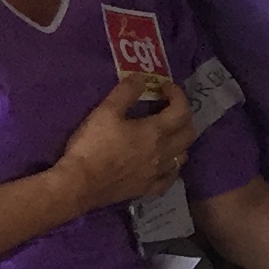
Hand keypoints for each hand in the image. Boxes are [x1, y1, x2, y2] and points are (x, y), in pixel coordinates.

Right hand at [54, 73, 195, 213]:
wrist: (80, 183)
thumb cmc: (92, 145)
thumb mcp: (105, 111)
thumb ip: (126, 92)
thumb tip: (141, 78)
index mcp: (156, 132)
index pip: (181, 110)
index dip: (178, 95)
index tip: (166, 87)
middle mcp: (163, 153)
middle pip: (189, 133)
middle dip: (184, 117)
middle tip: (170, 108)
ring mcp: (157, 173)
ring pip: (182, 156)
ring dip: (181, 141)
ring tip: (167, 133)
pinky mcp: (148, 189)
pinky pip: (170, 178)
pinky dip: (172, 167)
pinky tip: (165, 164)